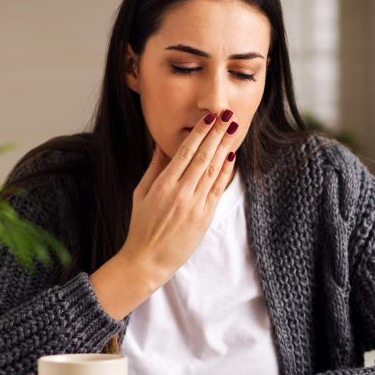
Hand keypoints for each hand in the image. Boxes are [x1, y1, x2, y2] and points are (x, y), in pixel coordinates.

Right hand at [119, 110, 237, 286]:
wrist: (148, 259)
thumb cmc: (141, 225)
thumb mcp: (141, 193)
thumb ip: (154, 168)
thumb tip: (161, 144)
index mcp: (163, 185)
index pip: (185, 151)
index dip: (199, 132)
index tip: (209, 117)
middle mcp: (181, 193)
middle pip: (203, 156)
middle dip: (217, 133)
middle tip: (227, 115)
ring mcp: (195, 205)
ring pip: (213, 170)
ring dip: (224, 147)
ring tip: (233, 129)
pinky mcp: (205, 217)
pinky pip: (218, 189)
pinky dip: (225, 171)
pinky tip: (231, 156)